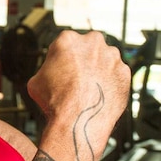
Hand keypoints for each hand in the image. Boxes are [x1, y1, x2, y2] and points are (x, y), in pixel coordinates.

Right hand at [27, 30, 130, 145]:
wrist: (78, 121)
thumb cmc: (56, 102)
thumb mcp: (36, 81)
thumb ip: (47, 69)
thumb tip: (51, 73)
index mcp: (68, 39)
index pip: (65, 44)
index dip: (62, 58)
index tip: (62, 68)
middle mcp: (93, 42)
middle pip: (88, 47)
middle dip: (84, 59)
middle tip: (77, 76)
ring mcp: (112, 56)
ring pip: (105, 59)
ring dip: (99, 69)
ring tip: (89, 88)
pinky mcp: (124, 72)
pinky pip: (116, 75)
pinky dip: (111, 82)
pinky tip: (100, 94)